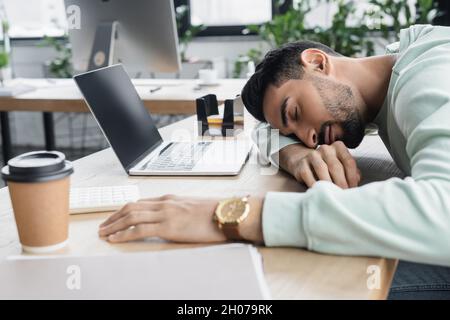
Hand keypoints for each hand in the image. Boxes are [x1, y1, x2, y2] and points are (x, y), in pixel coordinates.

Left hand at [98, 195, 263, 243]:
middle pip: (131, 207)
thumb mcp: (193, 207)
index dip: (124, 210)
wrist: (227, 214)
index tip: (115, 217)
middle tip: (102, 226)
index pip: (140, 202)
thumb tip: (172, 218)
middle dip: (113, 217)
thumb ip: (179, 210)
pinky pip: (139, 229)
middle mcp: (164, 203)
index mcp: (170, 198)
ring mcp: (165, 213)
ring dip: (114, 225)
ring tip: (103, 233)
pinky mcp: (168, 226)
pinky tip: (115, 238)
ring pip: (131, 216)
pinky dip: (123, 234)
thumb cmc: (214, 213)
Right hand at [282, 141, 360, 188]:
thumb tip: (357, 181)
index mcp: (338, 147)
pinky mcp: (301, 163)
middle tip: (344, 195)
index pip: (349, 162)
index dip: (352, 177)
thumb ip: (352, 173)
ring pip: (322, 169)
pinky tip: (319, 192)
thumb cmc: (328, 167)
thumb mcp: (341, 166)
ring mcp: (312, 155)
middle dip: (341, 182)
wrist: (304, 162)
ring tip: (333, 194)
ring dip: (329, 183)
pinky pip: (308, 175)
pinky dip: (315, 185)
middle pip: (336, 166)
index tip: (353, 189)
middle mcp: (326, 148)